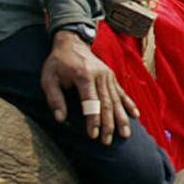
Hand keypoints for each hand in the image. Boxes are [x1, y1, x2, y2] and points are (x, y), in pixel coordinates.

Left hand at [41, 29, 137, 143]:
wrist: (72, 42)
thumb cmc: (58, 63)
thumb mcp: (48, 78)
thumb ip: (54, 98)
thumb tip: (60, 119)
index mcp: (83, 76)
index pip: (91, 102)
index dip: (93, 120)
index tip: (94, 135)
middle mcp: (99, 76)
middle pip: (107, 103)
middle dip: (108, 124)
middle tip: (108, 142)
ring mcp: (108, 76)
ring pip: (116, 100)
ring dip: (121, 118)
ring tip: (125, 135)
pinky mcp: (111, 76)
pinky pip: (122, 92)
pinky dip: (129, 104)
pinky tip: (136, 116)